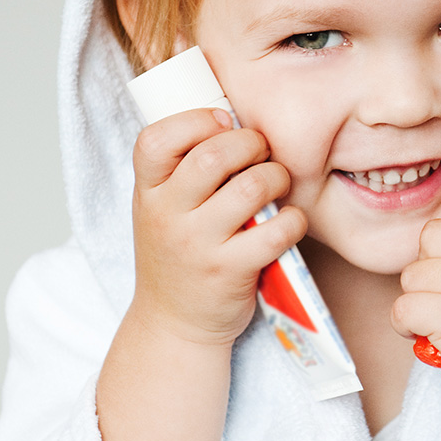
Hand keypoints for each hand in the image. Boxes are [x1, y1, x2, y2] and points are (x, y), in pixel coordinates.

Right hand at [129, 108, 306, 345]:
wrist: (174, 323)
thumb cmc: (178, 252)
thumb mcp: (162, 207)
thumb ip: (183, 168)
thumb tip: (234, 118)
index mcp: (147, 192)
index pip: (155, 140)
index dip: (196, 120)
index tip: (224, 123)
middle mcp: (166, 216)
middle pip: (213, 157)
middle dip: (251, 143)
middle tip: (262, 153)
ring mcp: (197, 246)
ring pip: (251, 187)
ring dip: (277, 176)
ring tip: (277, 183)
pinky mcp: (230, 272)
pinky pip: (276, 231)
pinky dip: (293, 219)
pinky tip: (288, 221)